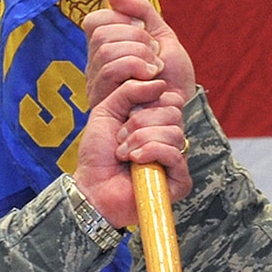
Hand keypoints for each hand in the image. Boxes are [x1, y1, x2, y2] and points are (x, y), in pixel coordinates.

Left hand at [74, 81, 192, 225]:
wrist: (91, 188)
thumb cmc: (98, 154)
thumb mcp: (106, 110)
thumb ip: (129, 90)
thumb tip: (160, 83)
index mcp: (158, 121)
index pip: (171, 98)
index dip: (146, 102)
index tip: (124, 117)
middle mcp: (170, 138)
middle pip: (174, 112)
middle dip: (139, 122)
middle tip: (120, 138)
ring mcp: (176, 159)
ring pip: (174, 132)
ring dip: (140, 139)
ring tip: (124, 153)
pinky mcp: (180, 180)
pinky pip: (175, 153)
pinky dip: (151, 152)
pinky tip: (134, 161)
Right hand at [85, 0, 197, 109]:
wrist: (183, 105)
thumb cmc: (172, 75)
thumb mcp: (162, 35)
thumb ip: (141, 11)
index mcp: (105, 48)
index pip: (94, 21)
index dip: (120, 19)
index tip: (144, 31)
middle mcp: (95, 65)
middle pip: (101, 34)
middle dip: (136, 38)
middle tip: (154, 53)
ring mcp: (96, 83)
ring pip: (106, 51)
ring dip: (139, 54)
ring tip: (155, 68)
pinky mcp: (103, 100)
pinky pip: (111, 70)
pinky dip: (137, 67)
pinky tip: (150, 80)